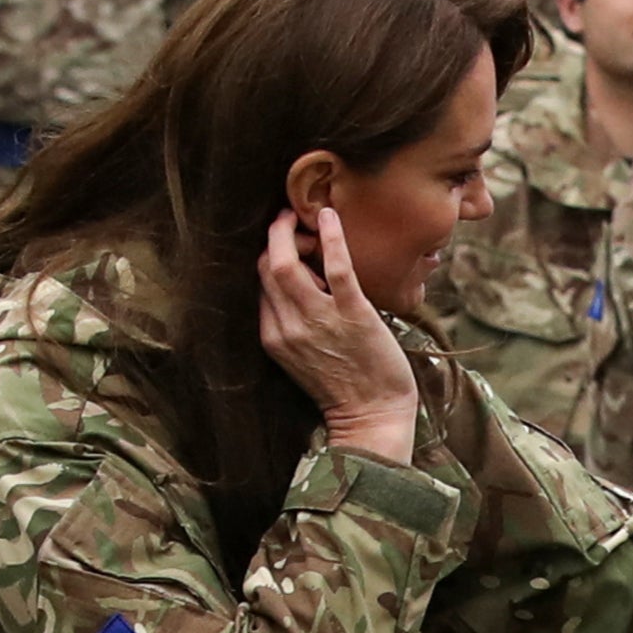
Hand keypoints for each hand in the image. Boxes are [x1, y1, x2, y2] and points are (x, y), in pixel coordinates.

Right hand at [256, 205, 418, 464]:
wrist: (373, 418)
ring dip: (291, 232)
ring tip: (303, 217)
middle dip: (276, 238)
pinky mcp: (353, 314)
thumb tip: (298, 285)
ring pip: (287, 262)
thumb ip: (290, 324)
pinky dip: (331, 235)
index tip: (288, 245)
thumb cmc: (344, 387)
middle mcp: (288, 326)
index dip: (271, 257)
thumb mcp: (301, 358)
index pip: (259, 283)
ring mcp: (319, 320)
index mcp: (273, 337)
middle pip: (267, 267)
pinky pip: (336, 266)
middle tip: (291, 222)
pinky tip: (329, 215)